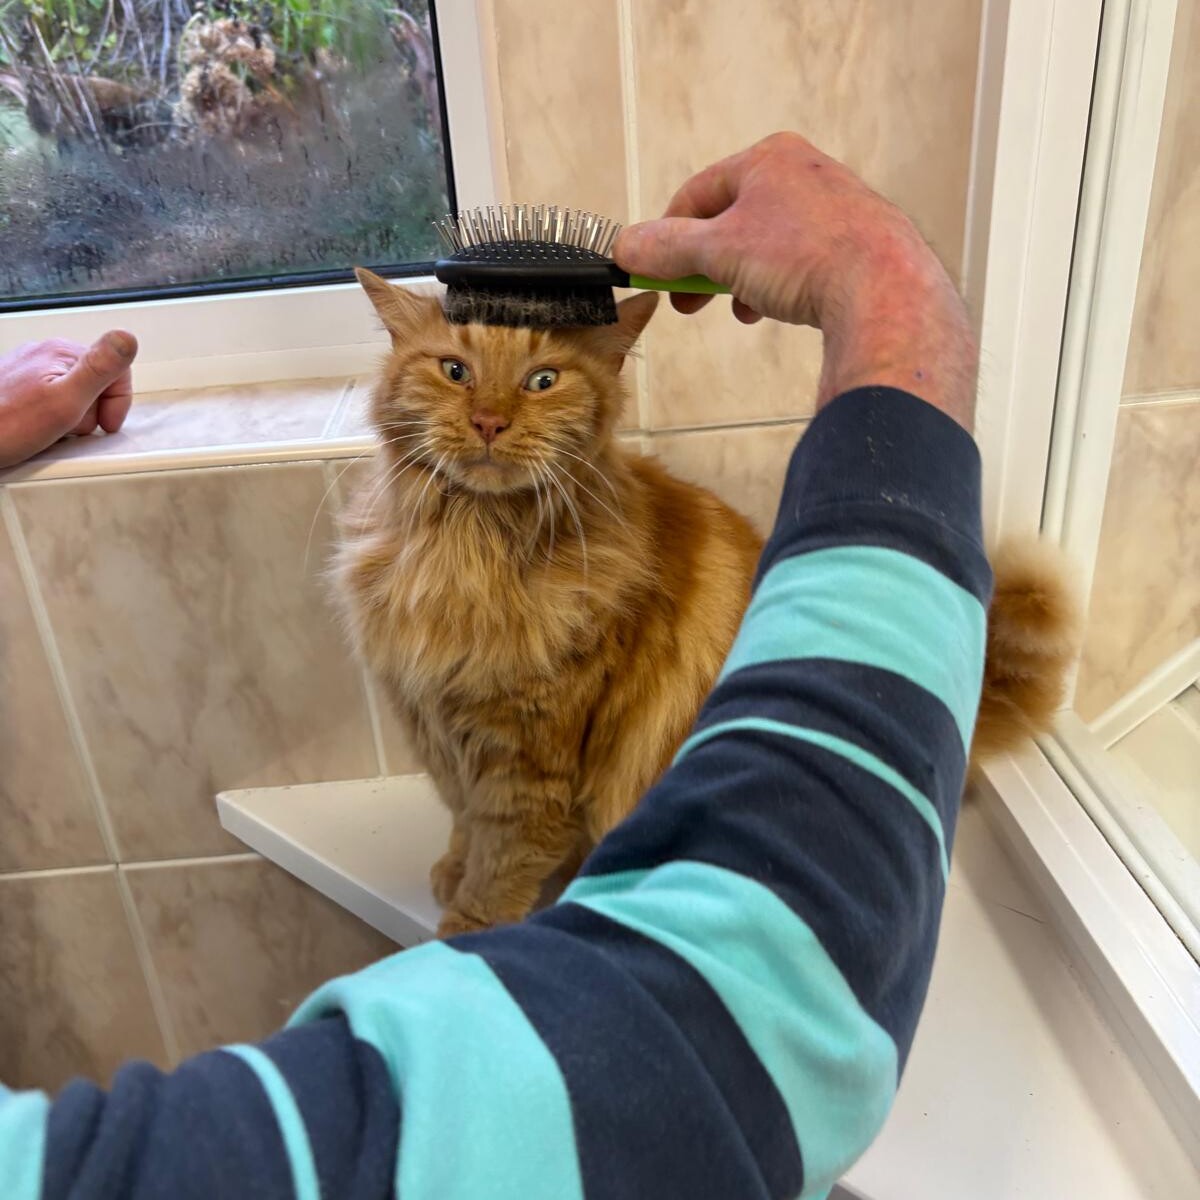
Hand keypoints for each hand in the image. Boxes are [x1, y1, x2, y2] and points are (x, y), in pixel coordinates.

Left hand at [0, 331, 136, 467]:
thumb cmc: (6, 428)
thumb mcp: (65, 402)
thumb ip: (100, 369)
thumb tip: (127, 337)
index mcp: (62, 352)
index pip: (117, 371)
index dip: (116, 404)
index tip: (103, 425)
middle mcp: (45, 353)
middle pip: (97, 382)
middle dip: (92, 411)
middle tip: (70, 428)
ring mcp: (29, 368)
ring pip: (75, 392)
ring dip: (71, 416)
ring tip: (52, 430)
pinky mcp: (18, 384)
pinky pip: (51, 398)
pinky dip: (52, 417)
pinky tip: (40, 429)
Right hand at [613, 132, 975, 427]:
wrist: (884, 289)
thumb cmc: (805, 256)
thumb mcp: (719, 252)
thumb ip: (667, 249)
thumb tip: (626, 248)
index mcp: (768, 158)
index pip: (698, 193)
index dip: (667, 236)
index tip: (653, 272)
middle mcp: (805, 172)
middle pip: (732, 220)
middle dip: (704, 266)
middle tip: (686, 303)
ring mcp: (836, 206)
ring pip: (767, 243)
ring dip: (740, 279)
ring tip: (738, 310)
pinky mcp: (858, 242)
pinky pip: (800, 261)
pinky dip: (778, 285)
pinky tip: (775, 310)